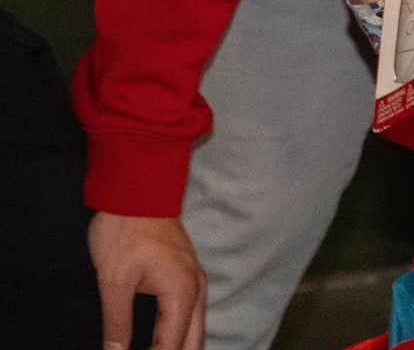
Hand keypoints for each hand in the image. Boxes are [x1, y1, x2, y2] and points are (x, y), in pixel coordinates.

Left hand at [88, 212, 204, 349]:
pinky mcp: (186, 270)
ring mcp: (194, 277)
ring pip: (195, 327)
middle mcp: (196, 288)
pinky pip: (191, 311)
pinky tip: (163, 338)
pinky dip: (180, 330)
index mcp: (181, 293)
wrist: (137, 184)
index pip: (172, 348)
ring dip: (180, 346)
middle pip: (194, 342)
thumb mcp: (114, 282)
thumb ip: (117, 325)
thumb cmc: (125, 229)